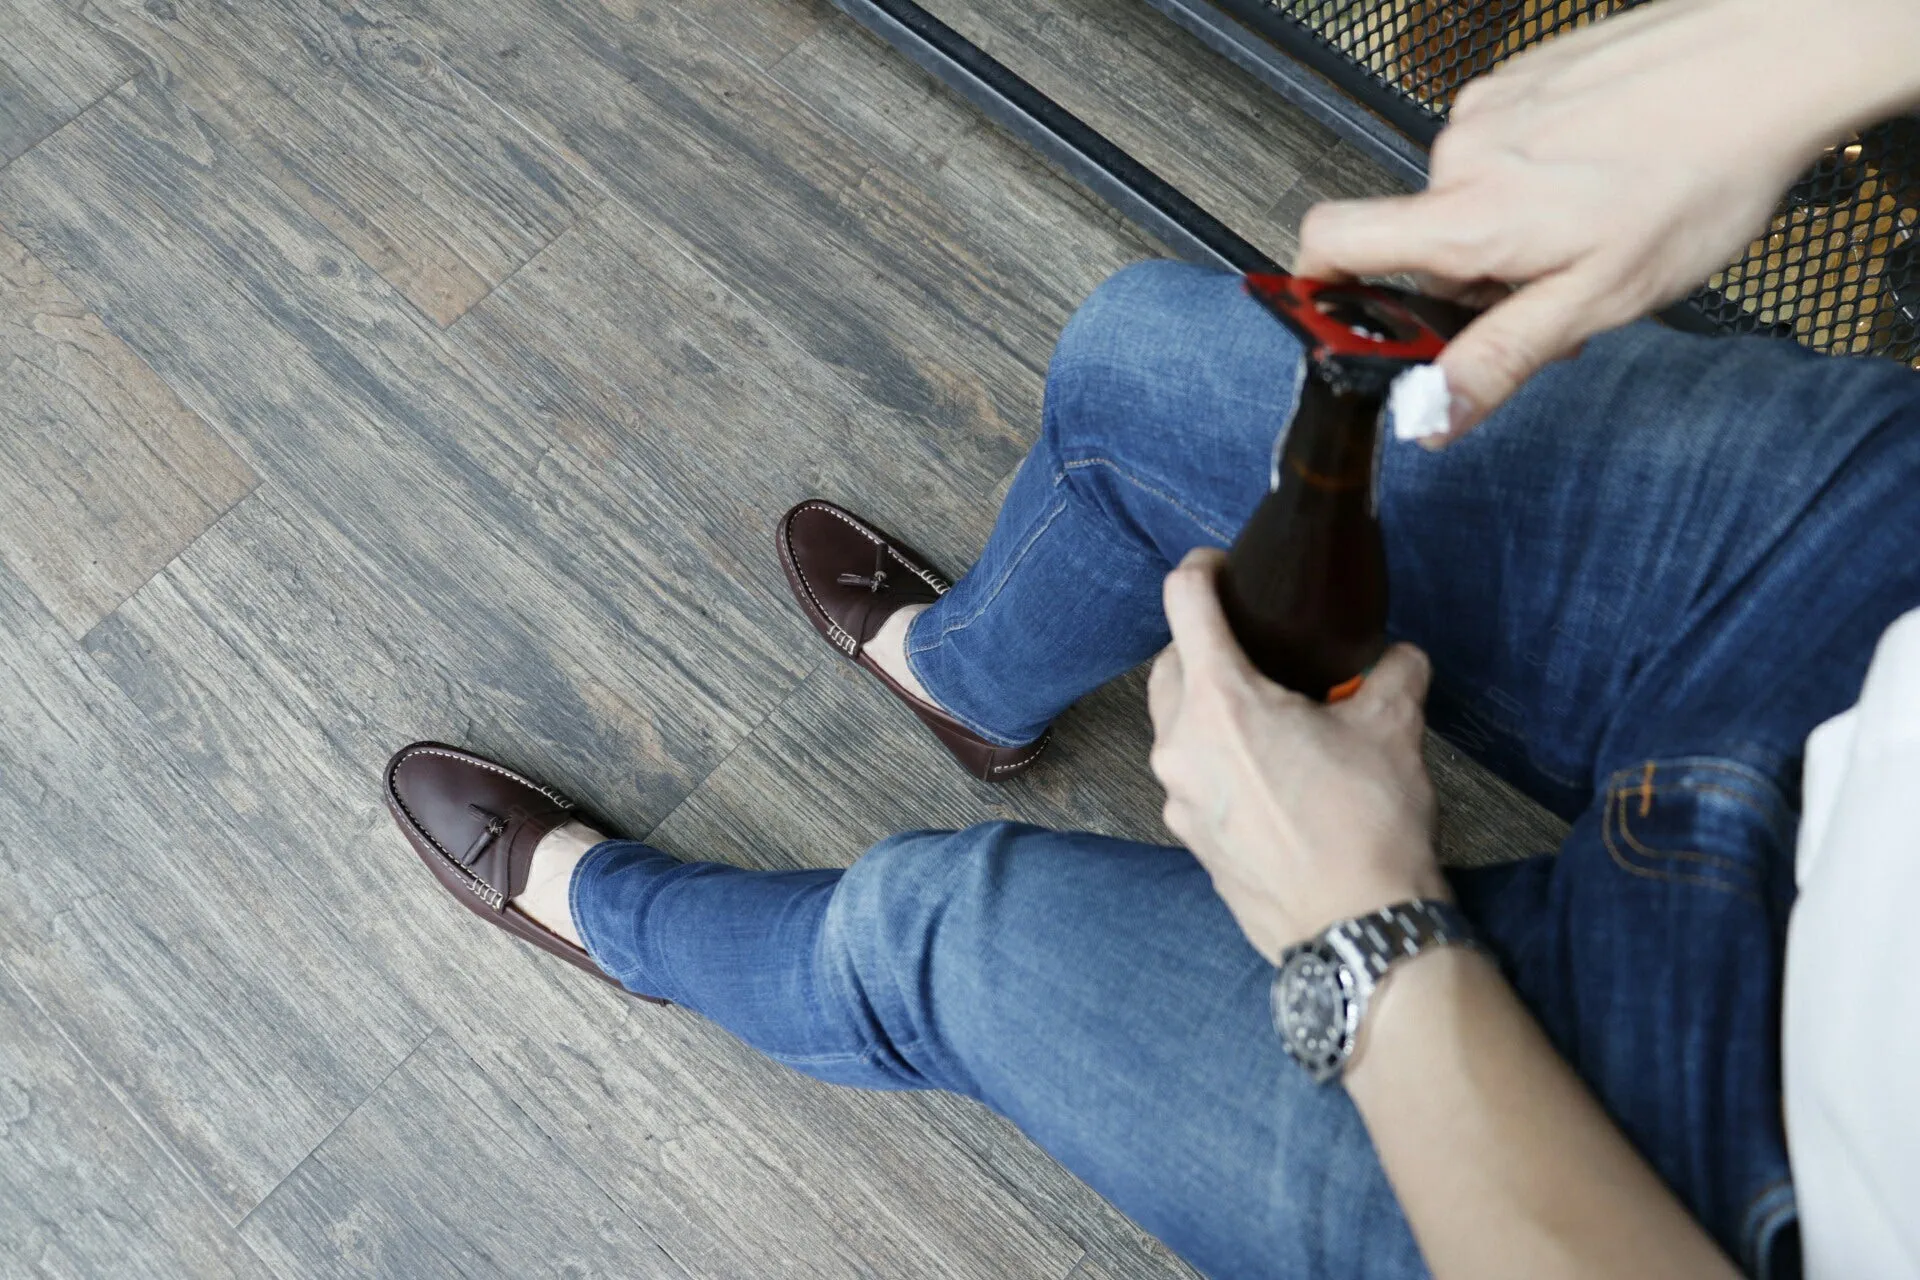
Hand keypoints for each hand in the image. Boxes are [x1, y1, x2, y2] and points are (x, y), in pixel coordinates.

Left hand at [1147, 548, 1447, 960]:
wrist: (1355, 929)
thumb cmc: (1367, 824)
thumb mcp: (1392, 729)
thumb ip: (1392, 674)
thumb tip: (1397, 657)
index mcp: (1220, 701)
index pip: (1184, 604)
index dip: (1200, 571)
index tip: (1222, 567)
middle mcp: (1180, 745)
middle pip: (1168, 667)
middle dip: (1200, 646)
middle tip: (1252, 645)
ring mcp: (1178, 798)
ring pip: (1173, 727)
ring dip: (1206, 707)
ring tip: (1267, 714)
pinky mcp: (1190, 839)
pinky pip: (1190, 778)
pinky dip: (1215, 760)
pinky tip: (1266, 774)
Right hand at [1295, 0, 1919, 442]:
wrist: (1767, 62)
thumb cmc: (1698, 175)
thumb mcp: (1599, 298)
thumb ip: (1500, 358)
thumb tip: (1429, 416)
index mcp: (1468, 218)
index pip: (1328, 242)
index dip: (1316, 283)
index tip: (1344, 313)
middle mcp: (1460, 153)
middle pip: (1417, 234)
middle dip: (1466, 274)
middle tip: (1551, 288)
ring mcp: (1490, 104)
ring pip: (1466, 192)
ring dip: (1509, 224)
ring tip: (1595, 224)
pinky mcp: (1525, 74)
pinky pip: (1501, 144)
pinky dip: (1536, 172)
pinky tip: (1604, 172)